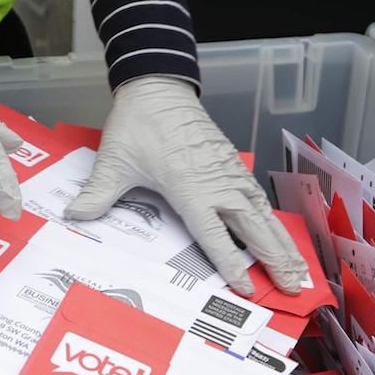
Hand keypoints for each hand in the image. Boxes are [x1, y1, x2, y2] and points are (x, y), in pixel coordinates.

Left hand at [65, 77, 307, 294]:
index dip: (232, 263)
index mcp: (189, 188)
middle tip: (294, 286)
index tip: (248, 287)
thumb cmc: (138, 124)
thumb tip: (74, 216)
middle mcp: (216, 183)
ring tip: (300, 269)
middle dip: (275, 259)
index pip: (215, 234)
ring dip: (282, 242)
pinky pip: (257, 197)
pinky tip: (280, 233)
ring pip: (262, 214)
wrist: (157, 87)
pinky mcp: (231, 163)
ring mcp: (228, 172)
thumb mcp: (114, 161)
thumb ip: (98, 193)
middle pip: (253, 228)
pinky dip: (273, 219)